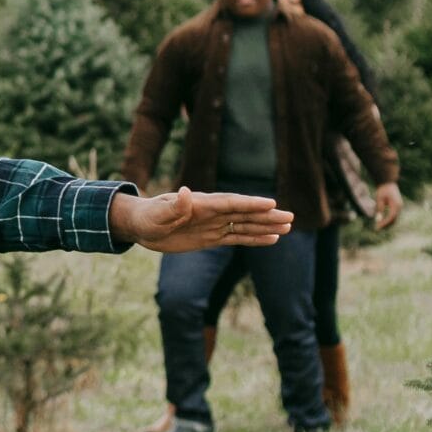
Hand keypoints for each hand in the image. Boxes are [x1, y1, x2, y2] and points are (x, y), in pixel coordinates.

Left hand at [110, 186, 292, 251]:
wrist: (141, 226)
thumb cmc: (147, 217)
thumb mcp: (157, 214)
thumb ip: (174, 206)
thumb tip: (186, 192)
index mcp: (201, 204)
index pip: (230, 203)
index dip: (249, 203)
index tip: (270, 203)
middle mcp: (211, 212)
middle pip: (244, 213)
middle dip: (266, 215)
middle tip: (290, 217)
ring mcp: (213, 224)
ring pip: (244, 225)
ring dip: (265, 226)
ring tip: (288, 226)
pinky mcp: (211, 238)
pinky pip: (237, 237)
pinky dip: (254, 238)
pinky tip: (271, 238)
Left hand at [372, 181, 402, 229]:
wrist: (388, 182)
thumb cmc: (383, 190)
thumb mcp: (379, 199)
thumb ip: (379, 209)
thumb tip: (378, 220)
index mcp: (396, 205)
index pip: (390, 218)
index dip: (384, 223)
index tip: (377, 227)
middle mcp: (399, 207)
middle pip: (393, 220)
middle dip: (386, 225)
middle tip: (377, 229)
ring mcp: (399, 207)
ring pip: (394, 218)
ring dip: (387, 223)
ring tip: (379, 226)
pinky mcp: (397, 206)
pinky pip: (394, 215)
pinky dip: (388, 219)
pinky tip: (382, 221)